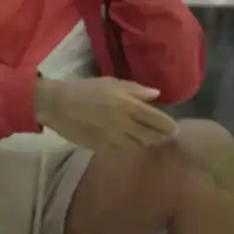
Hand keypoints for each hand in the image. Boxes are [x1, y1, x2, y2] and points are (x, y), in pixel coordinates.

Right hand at [34, 77, 177, 149]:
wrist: (58, 105)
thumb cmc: (86, 89)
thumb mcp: (112, 82)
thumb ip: (136, 90)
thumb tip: (156, 95)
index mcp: (129, 106)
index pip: (157, 120)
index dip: (169, 126)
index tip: (175, 129)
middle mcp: (125, 124)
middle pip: (151, 137)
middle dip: (162, 138)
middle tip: (168, 138)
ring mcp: (114, 138)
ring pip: (139, 146)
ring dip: (148, 144)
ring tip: (153, 142)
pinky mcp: (103, 148)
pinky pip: (123, 151)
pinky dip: (132, 148)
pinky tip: (133, 145)